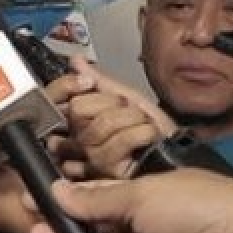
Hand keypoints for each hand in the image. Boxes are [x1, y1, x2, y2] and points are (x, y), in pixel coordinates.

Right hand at [63, 59, 176, 179]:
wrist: (178, 150)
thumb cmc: (153, 127)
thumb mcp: (127, 97)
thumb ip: (99, 81)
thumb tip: (75, 61)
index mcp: (77, 121)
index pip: (55, 97)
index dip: (67, 85)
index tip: (88, 83)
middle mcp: (77, 140)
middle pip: (78, 109)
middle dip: (112, 103)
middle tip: (127, 111)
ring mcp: (90, 157)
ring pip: (103, 123)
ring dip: (133, 119)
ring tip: (142, 126)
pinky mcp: (107, 172)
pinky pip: (120, 141)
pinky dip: (143, 133)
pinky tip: (147, 139)